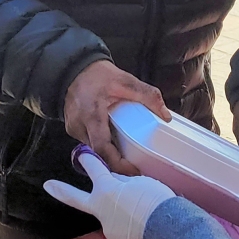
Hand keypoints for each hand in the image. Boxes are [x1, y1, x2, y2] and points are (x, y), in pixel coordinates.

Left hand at [44, 151, 175, 238]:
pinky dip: (132, 229)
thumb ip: (124, 182)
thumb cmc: (156, 202)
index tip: (81, 154)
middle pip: (77, 198)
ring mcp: (107, 228)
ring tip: (146, 214)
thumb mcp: (141, 183)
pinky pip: (124, 231)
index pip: (95, 169)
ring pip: (113, 216)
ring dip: (124, 214)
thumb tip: (117, 184)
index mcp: (107, 190)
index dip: (87, 160)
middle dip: (62, 190)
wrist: (165, 232)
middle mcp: (101, 209)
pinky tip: (146, 228)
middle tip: (48, 185)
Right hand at [64, 60, 168, 175]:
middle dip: (117, 163)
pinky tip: (114, 143)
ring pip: (93, 150)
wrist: (75, 68)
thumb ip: (148, 96)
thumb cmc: (97, 75)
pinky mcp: (73, 129)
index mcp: (92, 115)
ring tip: (127, 157)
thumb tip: (165, 115)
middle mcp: (79, 125)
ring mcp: (74, 128)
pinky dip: (102, 145)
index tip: (134, 170)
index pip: (102, 148)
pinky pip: (89, 143)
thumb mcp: (126, 81)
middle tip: (136, 167)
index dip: (118, 163)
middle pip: (99, 154)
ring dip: (109, 154)